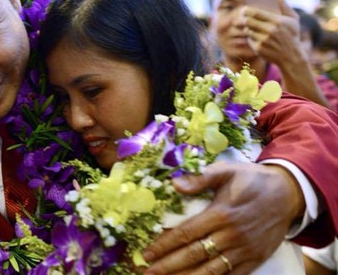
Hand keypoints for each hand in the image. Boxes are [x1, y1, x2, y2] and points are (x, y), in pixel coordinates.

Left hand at [143, 162, 303, 274]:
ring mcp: (244, 250)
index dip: (164, 245)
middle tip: (148, 272)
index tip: (147, 253)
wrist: (288, 193)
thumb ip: (201, 178)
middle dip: (168, 266)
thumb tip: (175, 184)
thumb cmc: (252, 180)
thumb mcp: (227, 170)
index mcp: (221, 214)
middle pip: (194, 255)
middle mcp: (231, 236)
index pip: (186, 234)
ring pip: (210, 270)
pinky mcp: (255, 259)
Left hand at [242, 0, 301, 65]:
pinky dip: (250, 36)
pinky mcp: (258, 49)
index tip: (244, 8)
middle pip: (249, 21)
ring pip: (247, 29)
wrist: (292, 57)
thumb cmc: (292, 36)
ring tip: (249, 25)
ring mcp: (264, 40)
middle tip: (242, 16)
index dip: (247, 10)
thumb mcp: (293, 20)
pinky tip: (254, 35)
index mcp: (278, 21)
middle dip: (244, 18)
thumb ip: (285, 5)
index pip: (256, 13)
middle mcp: (270, 31)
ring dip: (247, 27)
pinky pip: (249, 39)